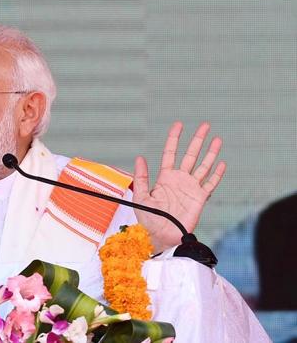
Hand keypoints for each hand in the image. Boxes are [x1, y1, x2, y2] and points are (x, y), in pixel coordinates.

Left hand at [133, 122, 225, 252]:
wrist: (161, 236)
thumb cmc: (148, 220)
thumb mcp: (140, 197)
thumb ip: (141, 178)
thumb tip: (139, 158)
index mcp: (164, 177)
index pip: (170, 153)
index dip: (174, 139)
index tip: (179, 125)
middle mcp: (179, 180)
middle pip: (190, 155)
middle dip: (198, 140)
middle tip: (205, 125)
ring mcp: (191, 188)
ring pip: (203, 166)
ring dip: (210, 153)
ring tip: (217, 139)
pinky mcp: (200, 198)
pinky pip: (210, 184)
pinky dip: (217, 174)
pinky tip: (221, 163)